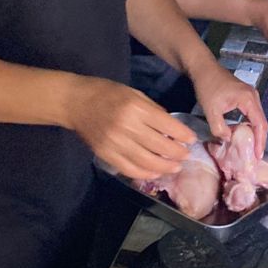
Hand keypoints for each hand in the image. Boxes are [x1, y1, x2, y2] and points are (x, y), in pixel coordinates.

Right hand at [67, 77, 194, 180]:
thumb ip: (153, 111)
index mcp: (136, 109)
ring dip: (165, 167)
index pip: (167, 126)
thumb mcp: (134, 93)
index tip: (192, 139)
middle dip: (177, 153)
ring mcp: (115, 144)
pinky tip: (155, 172)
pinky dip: (145, 174)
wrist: (75, 102)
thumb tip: (171, 129)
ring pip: (147, 162)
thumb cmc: (107, 93)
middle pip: (160, 147)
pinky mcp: (106, 155)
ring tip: (175, 167)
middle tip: (186, 156)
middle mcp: (127, 128)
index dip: (183, 135)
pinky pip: (129, 169)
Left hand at [190, 62, 267, 153]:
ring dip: (255, 133)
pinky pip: (252, 114)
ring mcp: (250, 95)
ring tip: (252, 148)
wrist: (203, 68)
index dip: (260, 141)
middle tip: (256, 155)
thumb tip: (229, 139)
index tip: (258, 155)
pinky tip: (245, 134)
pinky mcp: (245, 96)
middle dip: (260, 139)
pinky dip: (250, 125)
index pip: (260, 124)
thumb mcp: (211, 110)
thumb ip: (220, 128)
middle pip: (262, 121)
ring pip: (257, 118)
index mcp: (248, 99)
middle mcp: (253, 96)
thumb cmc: (207, 86)